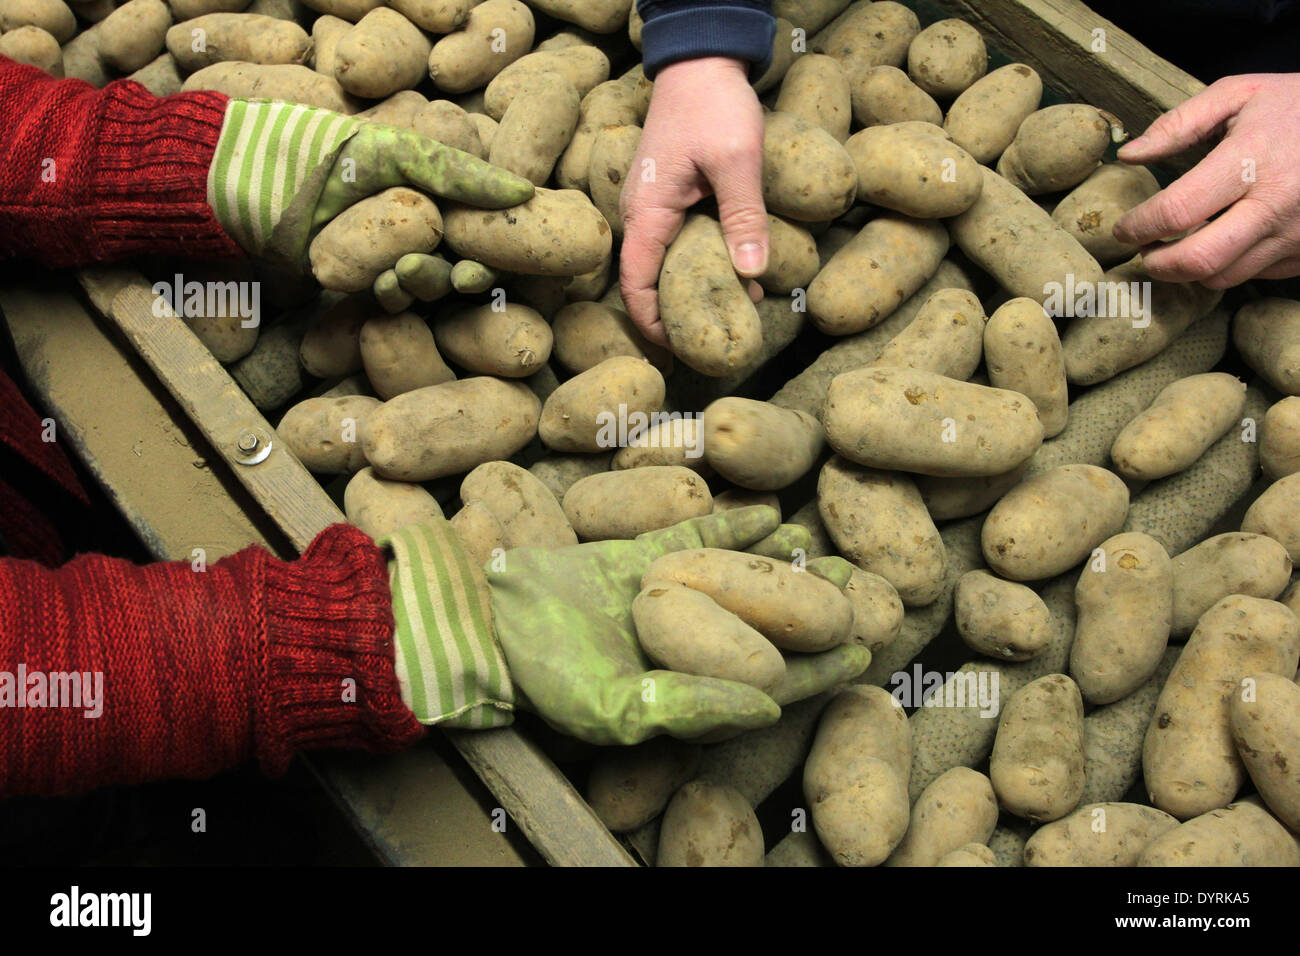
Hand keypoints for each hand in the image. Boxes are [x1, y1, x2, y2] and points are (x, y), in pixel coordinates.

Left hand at [207, 99, 532, 282]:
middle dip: (451, 274)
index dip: (492, 252)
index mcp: (436, 190)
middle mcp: (420, 225)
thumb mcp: (397, 152)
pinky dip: (391, 300)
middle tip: (446, 275)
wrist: (245, 185)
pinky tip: (383, 290)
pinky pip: (391, 301)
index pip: (483, 227)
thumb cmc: (323, 154)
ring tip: (398, 276)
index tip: (478, 268)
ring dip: (420, 286)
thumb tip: (524, 191)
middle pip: (458, 263)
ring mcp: (389, 256)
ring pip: (426, 286)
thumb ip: (459, 172)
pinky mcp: (361, 283)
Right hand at [485, 506, 871, 744]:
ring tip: (827, 548)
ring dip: (784, 566)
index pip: (768, 680)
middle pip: (765, 626)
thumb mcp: (616, 709)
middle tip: (862, 588)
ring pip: (739, 579)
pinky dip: (734, 526)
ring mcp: (664, 597)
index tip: (864, 648)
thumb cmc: (545, 677)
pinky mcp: (639, 556)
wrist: (485, 617)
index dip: (818, 668)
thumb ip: (691, 710)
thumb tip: (771, 708)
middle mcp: (683, 644)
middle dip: (813, 610)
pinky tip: (772, 512)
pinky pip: (696, 537)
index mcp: (686, 687)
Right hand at [619, 57, 769, 343]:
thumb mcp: (737, 160)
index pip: (635, 283)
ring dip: (693, 290)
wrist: (701, 59)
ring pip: (665, 262)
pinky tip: (737, 273)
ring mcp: (654, 205)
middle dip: (676, 315)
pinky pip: (678, 242)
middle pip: (648, 281)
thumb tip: (753, 275)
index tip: (677, 350)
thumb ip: (744, 218)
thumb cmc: (713, 104)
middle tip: (713, 341)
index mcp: (648, 211)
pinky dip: (701, 264)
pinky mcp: (671, 196)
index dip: (651, 323)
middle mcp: (642, 213)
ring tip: (735, 312)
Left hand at [1112, 73, 1299, 287]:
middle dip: (1157, 264)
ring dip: (1187, 271)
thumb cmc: (1297, 106)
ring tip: (1175, 249)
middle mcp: (1275, 205)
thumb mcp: (1239, 94)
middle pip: (1197, 260)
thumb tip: (1130, 153)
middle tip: (1144, 251)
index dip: (1138, 226)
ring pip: (1222, 277)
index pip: (1176, 211)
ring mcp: (1295, 234)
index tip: (1124, 228)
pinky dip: (1226, 267)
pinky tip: (1220, 244)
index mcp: (1252, 160)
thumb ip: (1179, 124)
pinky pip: (1253, 276)